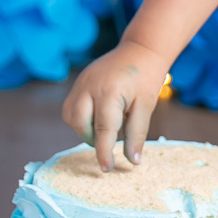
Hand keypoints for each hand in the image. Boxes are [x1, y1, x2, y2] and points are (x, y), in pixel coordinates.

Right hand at [61, 39, 168, 169]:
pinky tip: (98, 115)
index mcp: (110, 91)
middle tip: (110, 139)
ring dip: (85, 128)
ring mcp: (81, 82)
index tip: (106, 169)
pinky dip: (81, 118)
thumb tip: (133, 162)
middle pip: (80, 124)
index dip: (103, 152)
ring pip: (71, 117)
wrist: (140, 49)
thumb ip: (137, 133)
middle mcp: (90, 86)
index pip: (103, 129)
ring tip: (106, 125)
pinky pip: (71, 107)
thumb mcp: (146, 105)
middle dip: (93, 138)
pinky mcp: (78, 82)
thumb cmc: (146, 77)